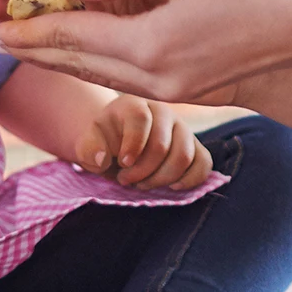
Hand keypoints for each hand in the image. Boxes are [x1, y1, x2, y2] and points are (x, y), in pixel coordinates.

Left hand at [0, 0, 291, 103]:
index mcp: (153, 46)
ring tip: (20, 41)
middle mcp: (157, 79)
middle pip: (75, 63)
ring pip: (96, 73)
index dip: (25, 29)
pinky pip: (121, 76)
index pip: (71, 37)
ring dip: (55, 56)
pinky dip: (89, 60)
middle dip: (29, 47)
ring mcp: (173, 91)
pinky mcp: (185, 90)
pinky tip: (75, 50)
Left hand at [75, 97, 213, 190]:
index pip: (140, 120)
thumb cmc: (104, 142)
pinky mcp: (195, 146)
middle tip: (126, 180)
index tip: (122, 163)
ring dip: (162, 178)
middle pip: (162, 145)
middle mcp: (162, 111)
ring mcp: (182, 128)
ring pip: (184, 156)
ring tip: (143, 183)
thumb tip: (103, 159)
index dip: (132, 145)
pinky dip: (190, 179)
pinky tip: (171, 187)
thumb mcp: (88, 142)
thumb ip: (89, 148)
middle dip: (143, 171)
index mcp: (134, 104)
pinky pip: (203, 163)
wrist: (118, 142)